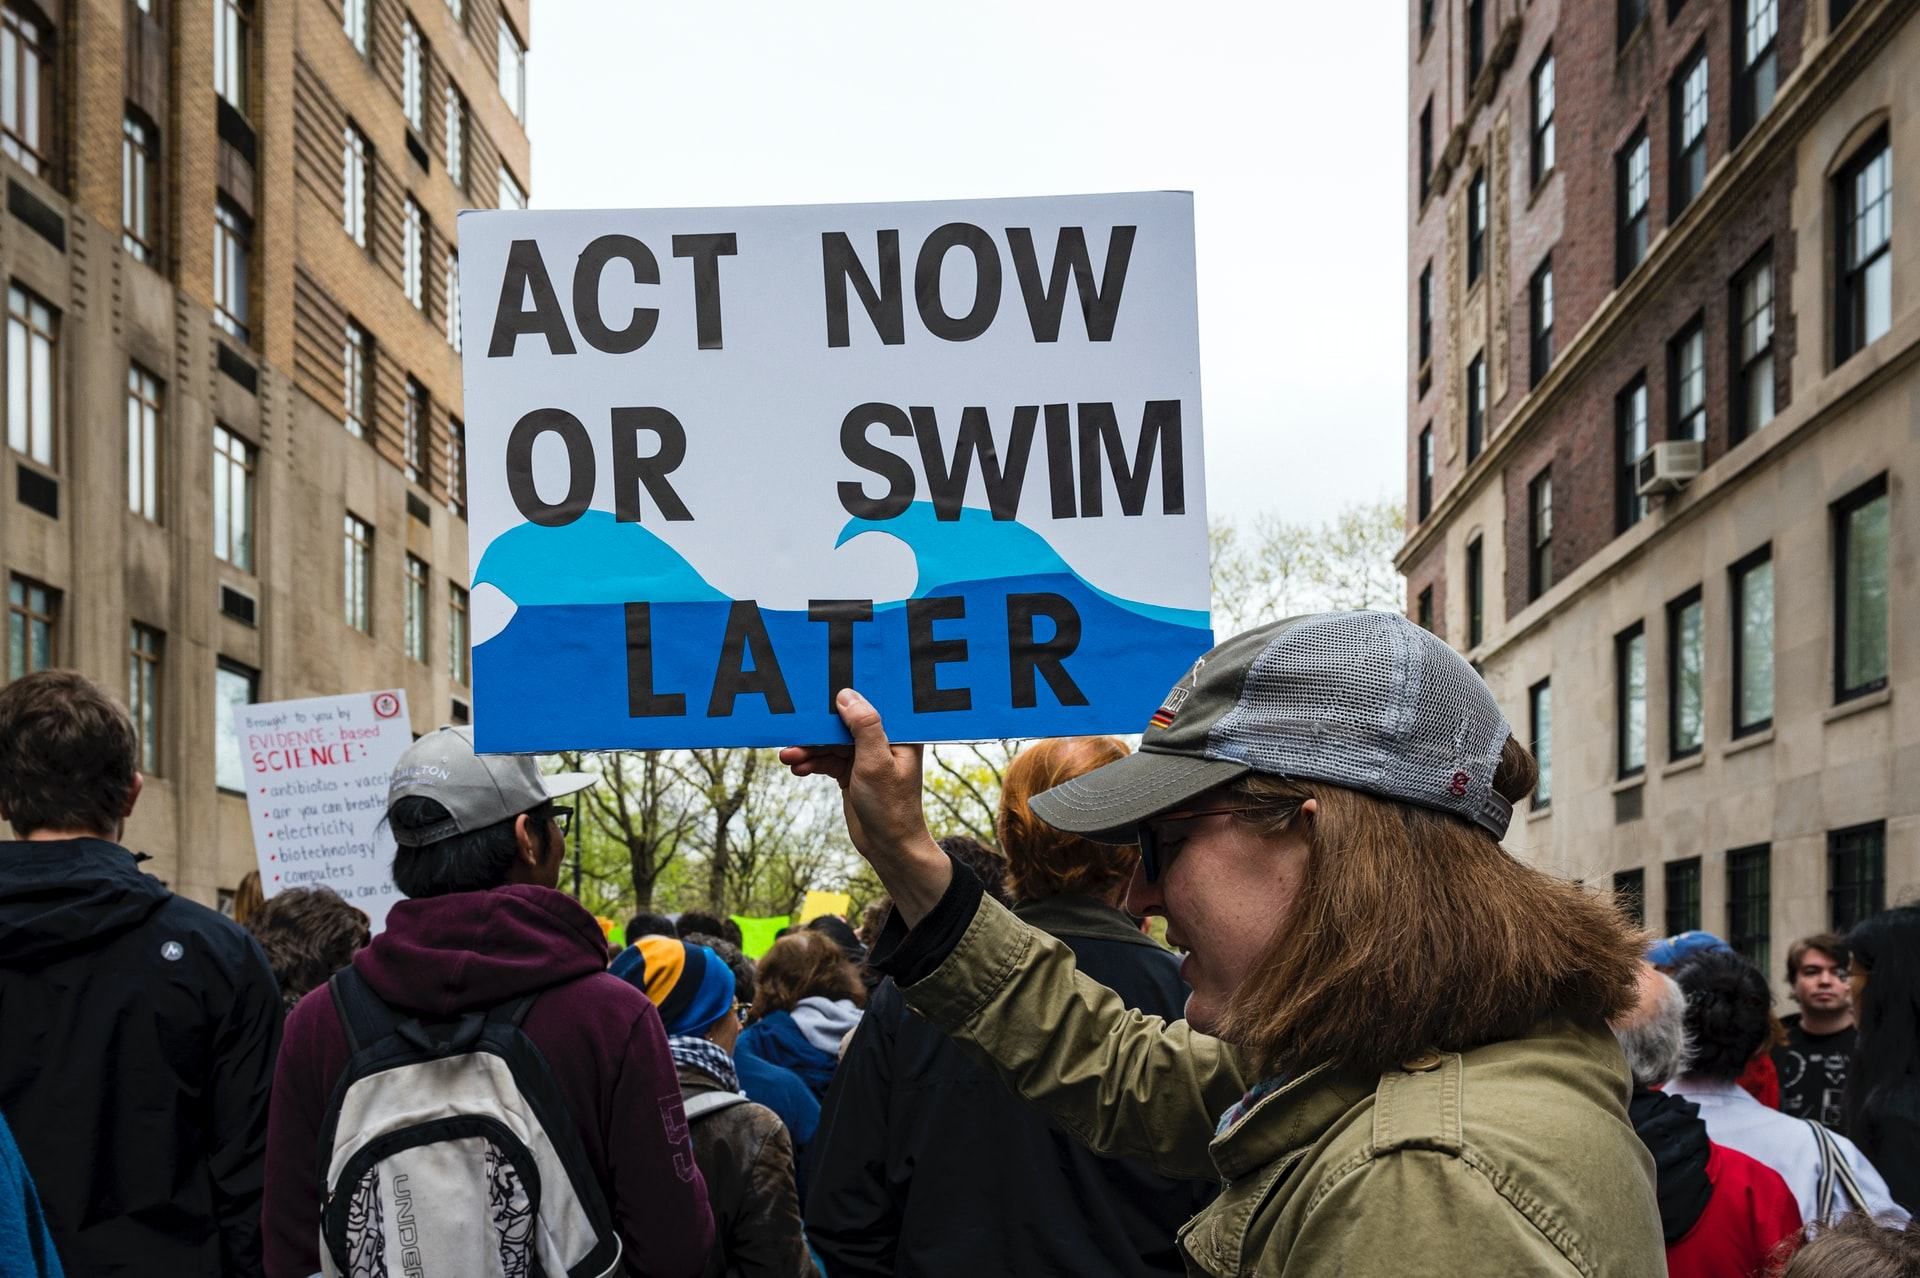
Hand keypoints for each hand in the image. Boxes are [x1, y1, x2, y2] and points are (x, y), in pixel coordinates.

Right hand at [780, 689, 950, 924]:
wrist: (888, 847)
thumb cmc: (891, 807)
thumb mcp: (875, 763)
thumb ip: (863, 727)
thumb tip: (846, 695)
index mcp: (899, 733)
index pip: (870, 704)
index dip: (845, 697)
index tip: (817, 691)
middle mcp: (883, 741)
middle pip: (843, 723)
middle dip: (817, 729)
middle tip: (792, 731)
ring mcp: (865, 757)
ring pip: (830, 743)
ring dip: (809, 749)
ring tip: (788, 757)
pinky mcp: (851, 772)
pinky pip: (827, 760)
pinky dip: (812, 763)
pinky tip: (797, 768)